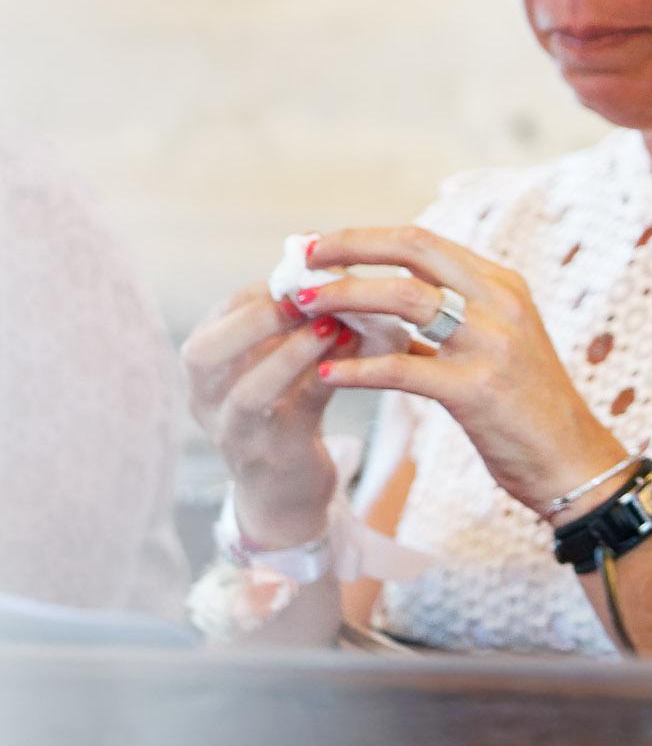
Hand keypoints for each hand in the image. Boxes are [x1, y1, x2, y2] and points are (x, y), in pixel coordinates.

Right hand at [181, 286, 360, 546]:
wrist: (286, 490)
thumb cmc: (286, 408)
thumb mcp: (278, 362)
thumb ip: (293, 320)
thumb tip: (324, 255)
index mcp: (205, 370)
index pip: (215, 319)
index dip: (256, 293)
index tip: (301, 272)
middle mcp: (206, 401)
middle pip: (203, 355)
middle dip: (255, 320)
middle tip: (305, 298)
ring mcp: (236, 434)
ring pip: (247, 393)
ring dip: (290, 355)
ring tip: (331, 326)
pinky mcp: (274, 456)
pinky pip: (295, 416)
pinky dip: (323, 382)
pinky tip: (353, 359)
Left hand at [298, 229, 626, 515]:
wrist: (569, 457)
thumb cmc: (524, 405)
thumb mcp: (493, 345)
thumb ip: (443, 322)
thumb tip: (375, 306)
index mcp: (501, 285)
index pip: (423, 242)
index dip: (365, 238)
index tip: (320, 245)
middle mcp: (499, 303)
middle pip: (412, 252)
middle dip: (348, 250)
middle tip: (299, 262)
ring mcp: (491, 343)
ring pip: (403, 300)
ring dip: (343, 298)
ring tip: (301, 308)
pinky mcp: (478, 390)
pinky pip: (403, 369)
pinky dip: (358, 368)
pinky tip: (326, 373)